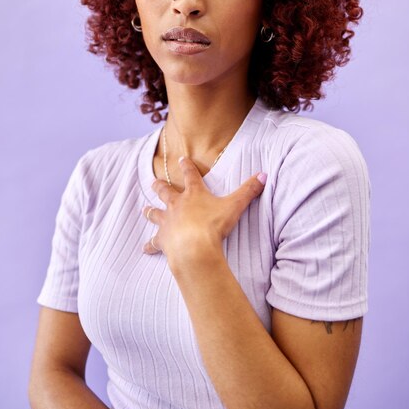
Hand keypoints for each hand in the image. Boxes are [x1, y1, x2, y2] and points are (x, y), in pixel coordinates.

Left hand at [142, 156, 266, 264]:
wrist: (194, 247)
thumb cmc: (213, 225)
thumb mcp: (235, 205)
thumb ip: (249, 190)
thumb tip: (263, 175)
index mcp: (193, 194)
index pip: (190, 175)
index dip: (186, 166)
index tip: (180, 158)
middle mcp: (177, 205)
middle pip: (165, 192)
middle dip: (160, 187)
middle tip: (153, 182)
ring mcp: (168, 221)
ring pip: (156, 214)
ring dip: (150, 212)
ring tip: (145, 210)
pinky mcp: (163, 239)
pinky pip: (154, 242)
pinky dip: (149, 246)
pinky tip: (144, 249)